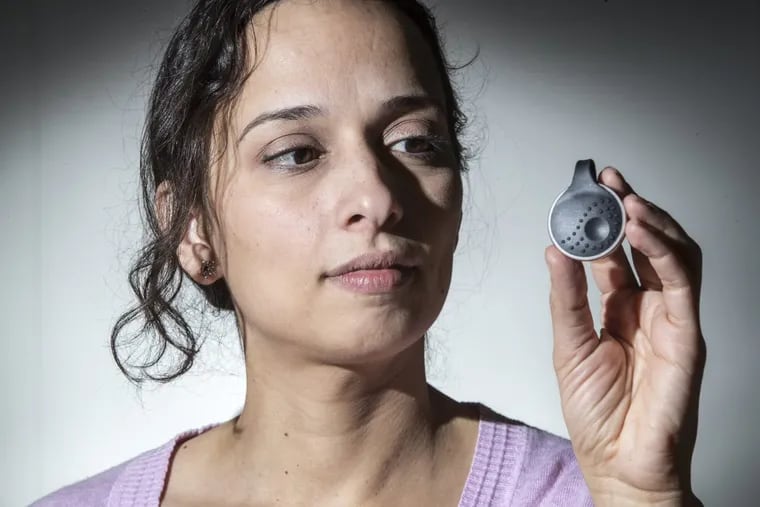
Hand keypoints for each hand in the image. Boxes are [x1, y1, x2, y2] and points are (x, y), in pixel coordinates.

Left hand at [544, 167, 705, 505]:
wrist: (618, 462)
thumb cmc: (596, 412)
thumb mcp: (568, 345)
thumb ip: (566, 297)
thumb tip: (554, 250)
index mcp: (619, 307)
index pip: (615, 251)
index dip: (603, 219)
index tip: (587, 189)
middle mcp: (648, 307)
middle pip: (647, 245)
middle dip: (630, 208)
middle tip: (609, 180)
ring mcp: (670, 318)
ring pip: (674, 255)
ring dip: (652, 222)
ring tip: (626, 197)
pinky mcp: (687, 334)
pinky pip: (682, 283)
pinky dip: (663, 251)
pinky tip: (640, 230)